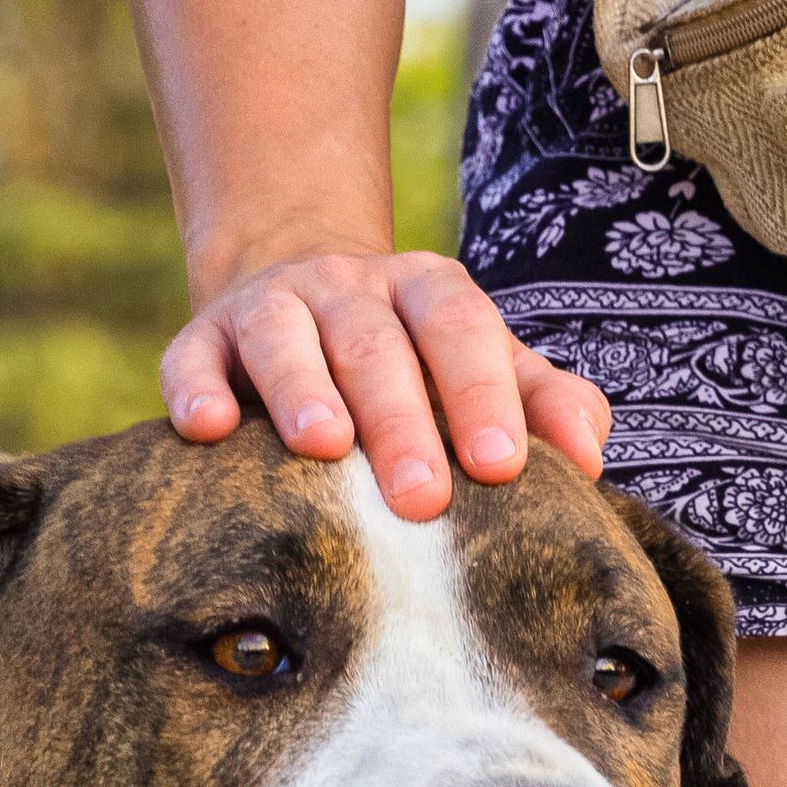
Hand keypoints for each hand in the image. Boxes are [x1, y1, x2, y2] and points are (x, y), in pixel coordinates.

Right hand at [164, 247, 611, 518]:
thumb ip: (544, 402)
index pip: (460, 328)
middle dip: (401, 419)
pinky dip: (197, 389)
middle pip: (376, 345)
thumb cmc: (415, 361)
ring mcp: (274, 306)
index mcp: (428, 291)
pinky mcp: (206, 335)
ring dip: (303, 389)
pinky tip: (210, 430)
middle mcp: (349, 288)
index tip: (501, 467)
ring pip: (286, 338)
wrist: (303, 293)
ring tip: (321, 448)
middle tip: (422, 498)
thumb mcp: (485, 365)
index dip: (482, 393)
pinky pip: (194, 355)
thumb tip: (592, 458)